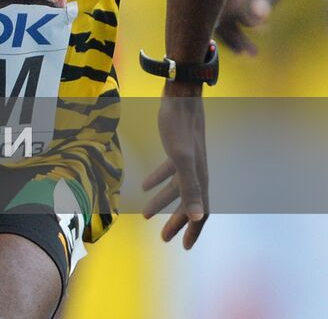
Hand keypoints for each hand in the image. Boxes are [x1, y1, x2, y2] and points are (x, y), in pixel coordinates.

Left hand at [141, 84, 209, 248]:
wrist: (180, 97)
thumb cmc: (179, 126)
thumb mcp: (181, 158)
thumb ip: (189, 187)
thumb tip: (198, 216)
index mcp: (200, 178)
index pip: (200, 211)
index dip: (194, 230)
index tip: (185, 246)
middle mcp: (197, 171)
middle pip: (188, 204)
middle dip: (176, 222)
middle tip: (163, 238)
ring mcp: (187, 160)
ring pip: (175, 188)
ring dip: (162, 202)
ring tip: (146, 214)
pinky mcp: (177, 148)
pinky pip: (168, 170)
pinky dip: (157, 180)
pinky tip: (144, 185)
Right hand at [216, 0, 287, 54]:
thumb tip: (260, 17)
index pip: (231, 6)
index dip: (246, 20)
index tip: (263, 27)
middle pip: (221, 17)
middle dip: (235, 37)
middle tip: (252, 53)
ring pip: (218, 22)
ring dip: (232, 39)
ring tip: (250, 53)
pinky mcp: (216, 4)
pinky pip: (218, 22)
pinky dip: (228, 35)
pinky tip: (239, 48)